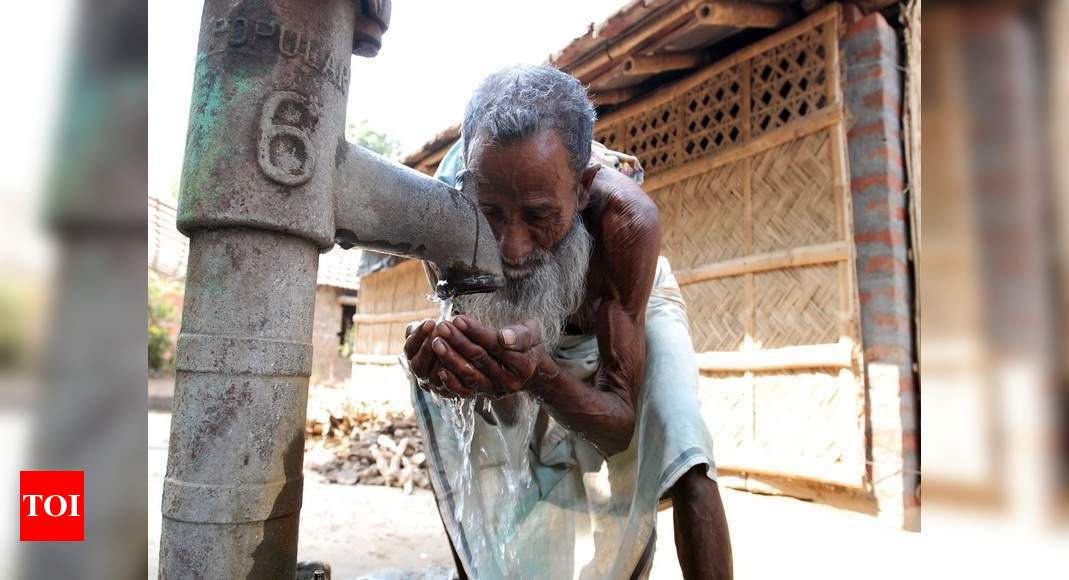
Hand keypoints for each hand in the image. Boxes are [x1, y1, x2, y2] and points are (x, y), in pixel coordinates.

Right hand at [404, 318, 473, 397]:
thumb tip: (417, 327)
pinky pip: (450, 389)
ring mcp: (435, 385)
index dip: (418, 335)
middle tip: (438, 333)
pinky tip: (462, 364)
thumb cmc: (446, 339)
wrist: (465, 357)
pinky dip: (454, 379)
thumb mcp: (431, 331)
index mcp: (414, 358)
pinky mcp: (450, 393)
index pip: (410, 348)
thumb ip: (422, 329)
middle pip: (418, 365)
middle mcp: (422, 374)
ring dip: (441, 361)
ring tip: (451, 346)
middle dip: (427, 348)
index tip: (430, 322)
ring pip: (434, 377)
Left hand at [428, 316, 555, 397]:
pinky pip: (465, 391)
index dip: (476, 332)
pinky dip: (451, 381)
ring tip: (436, 342)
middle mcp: (509, 381)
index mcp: (523, 365)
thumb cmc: (529, 346)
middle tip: (442, 327)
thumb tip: (505, 338)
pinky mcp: (484, 395)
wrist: (531, 370)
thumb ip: (520, 335)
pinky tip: (439, 368)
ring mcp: (496, 390)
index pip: (495, 345)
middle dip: (459, 341)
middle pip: (480, 359)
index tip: (458, 318)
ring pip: (470, 375)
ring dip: (450, 358)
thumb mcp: (532, 333)